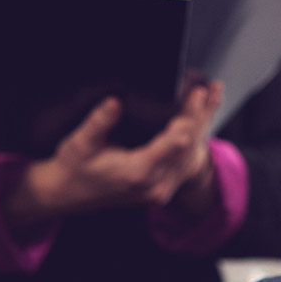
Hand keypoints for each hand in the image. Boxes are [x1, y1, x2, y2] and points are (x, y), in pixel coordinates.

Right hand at [3, 82, 223, 226]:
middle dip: (202, 115)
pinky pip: (184, 162)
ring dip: (203, 125)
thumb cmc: (73, 167)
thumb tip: (114, 102)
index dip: (189, 115)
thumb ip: (98, 123)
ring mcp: (159, 190)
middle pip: (190, 147)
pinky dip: (194, 138)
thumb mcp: (79, 142)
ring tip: (212, 97)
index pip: (175, 142)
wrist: (68, 193)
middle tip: (210, 88)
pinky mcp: (160, 188)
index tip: (196, 92)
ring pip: (191, 155)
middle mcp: (153, 185)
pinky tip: (199, 120)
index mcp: (137, 173)